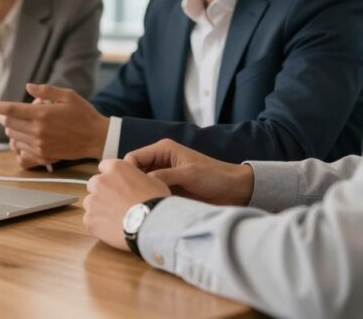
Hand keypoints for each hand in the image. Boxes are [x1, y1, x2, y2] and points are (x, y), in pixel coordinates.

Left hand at [0, 84, 109, 164]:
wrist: (97, 138)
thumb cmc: (84, 114)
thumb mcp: (68, 96)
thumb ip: (46, 91)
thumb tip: (28, 87)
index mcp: (42, 114)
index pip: (11, 110)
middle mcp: (38, 131)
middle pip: (9, 124)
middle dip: (9, 117)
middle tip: (23, 112)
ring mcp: (40, 145)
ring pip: (14, 137)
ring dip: (15, 130)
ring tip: (31, 124)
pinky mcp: (43, 156)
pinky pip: (22, 150)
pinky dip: (21, 142)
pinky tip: (31, 137)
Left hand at [83, 159, 170, 250]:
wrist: (151, 225)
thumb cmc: (155, 202)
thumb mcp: (153, 180)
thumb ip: (136, 177)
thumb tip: (136, 182)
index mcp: (115, 168)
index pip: (104, 166)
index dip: (112, 176)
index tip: (117, 184)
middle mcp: (100, 181)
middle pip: (94, 184)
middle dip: (102, 191)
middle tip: (117, 202)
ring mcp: (92, 201)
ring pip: (90, 203)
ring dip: (99, 208)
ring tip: (115, 218)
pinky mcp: (89, 220)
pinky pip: (89, 220)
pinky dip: (98, 224)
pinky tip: (111, 229)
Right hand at [125, 139, 253, 205]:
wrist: (235, 191)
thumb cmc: (214, 177)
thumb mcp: (188, 174)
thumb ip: (164, 176)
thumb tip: (141, 183)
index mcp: (162, 150)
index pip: (132, 158)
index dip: (127, 171)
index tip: (127, 188)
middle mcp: (160, 162)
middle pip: (133, 172)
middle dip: (131, 184)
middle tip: (130, 200)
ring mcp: (163, 177)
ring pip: (141, 185)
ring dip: (140, 194)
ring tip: (138, 207)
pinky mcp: (168, 191)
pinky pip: (151, 195)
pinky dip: (149, 201)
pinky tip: (147, 211)